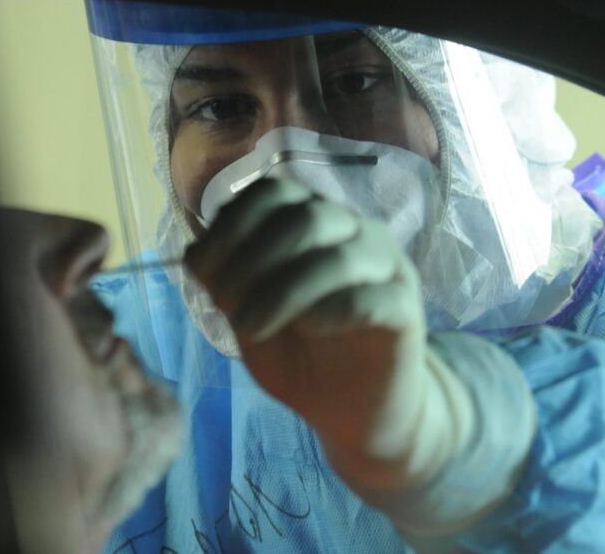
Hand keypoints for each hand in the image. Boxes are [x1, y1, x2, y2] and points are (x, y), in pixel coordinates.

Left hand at [183, 178, 429, 461]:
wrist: (356, 413)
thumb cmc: (303, 358)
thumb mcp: (250, 318)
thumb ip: (228, 283)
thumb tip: (197, 252)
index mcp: (314, 223)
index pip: (274, 193)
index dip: (231, 225)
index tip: (202, 270)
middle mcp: (355, 233)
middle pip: (306, 216)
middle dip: (253, 259)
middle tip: (227, 308)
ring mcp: (388, 269)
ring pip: (339, 256)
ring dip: (282, 291)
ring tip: (250, 329)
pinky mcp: (407, 310)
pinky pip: (372, 297)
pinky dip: (330, 310)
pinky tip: (308, 330)